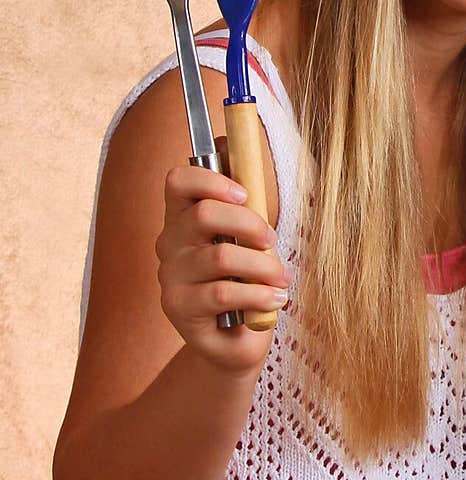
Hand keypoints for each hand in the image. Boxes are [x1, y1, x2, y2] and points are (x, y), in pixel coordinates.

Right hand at [155, 147, 290, 374]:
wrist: (237, 342)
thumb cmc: (246, 280)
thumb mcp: (249, 236)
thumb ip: (242, 196)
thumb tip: (232, 137)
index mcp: (183, 218)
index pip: (178, 181)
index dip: (211, 179)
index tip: (244, 193)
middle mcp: (169, 244)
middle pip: (204, 214)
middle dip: (250, 224)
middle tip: (273, 241)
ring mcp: (170, 279)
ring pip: (221, 257)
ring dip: (263, 266)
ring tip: (282, 279)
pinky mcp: (179, 310)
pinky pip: (223, 293)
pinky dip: (258, 294)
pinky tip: (275, 299)